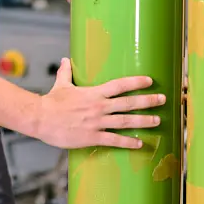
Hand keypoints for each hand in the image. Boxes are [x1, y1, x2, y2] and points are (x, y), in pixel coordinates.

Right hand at [27, 58, 163, 149]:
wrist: (40, 118)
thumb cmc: (51, 102)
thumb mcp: (61, 84)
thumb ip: (66, 72)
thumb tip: (64, 59)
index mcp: (94, 93)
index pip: (120, 85)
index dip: (136, 83)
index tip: (150, 81)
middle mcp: (99, 106)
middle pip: (128, 103)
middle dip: (148, 101)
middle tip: (163, 100)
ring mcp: (97, 122)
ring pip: (126, 122)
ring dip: (144, 121)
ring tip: (157, 121)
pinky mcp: (92, 137)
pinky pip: (114, 140)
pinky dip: (128, 142)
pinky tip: (140, 143)